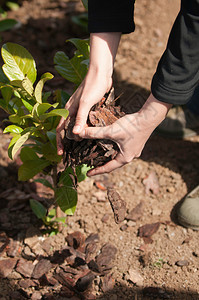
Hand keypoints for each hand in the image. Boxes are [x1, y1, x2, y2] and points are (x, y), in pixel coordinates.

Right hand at [56, 32, 120, 154]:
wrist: (101, 73)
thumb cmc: (92, 86)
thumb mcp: (85, 103)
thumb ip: (80, 118)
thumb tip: (75, 134)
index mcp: (69, 110)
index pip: (60, 129)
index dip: (60, 142)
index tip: (61, 153)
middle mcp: (73, 111)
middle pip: (68, 129)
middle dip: (69, 141)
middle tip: (72, 153)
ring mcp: (82, 109)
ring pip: (78, 126)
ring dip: (79, 136)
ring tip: (82, 147)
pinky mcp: (90, 108)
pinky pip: (86, 121)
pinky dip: (87, 129)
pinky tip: (93, 134)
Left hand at [79, 93, 171, 175]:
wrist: (149, 117)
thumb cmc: (132, 126)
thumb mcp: (111, 131)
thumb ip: (95, 133)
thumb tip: (80, 133)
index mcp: (125, 158)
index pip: (108, 168)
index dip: (97, 171)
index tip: (88, 174)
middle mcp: (131, 156)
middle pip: (114, 164)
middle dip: (103, 164)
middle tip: (92, 164)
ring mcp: (135, 150)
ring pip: (119, 156)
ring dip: (109, 156)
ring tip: (100, 155)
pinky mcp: (136, 143)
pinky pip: (123, 150)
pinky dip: (114, 149)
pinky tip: (110, 144)